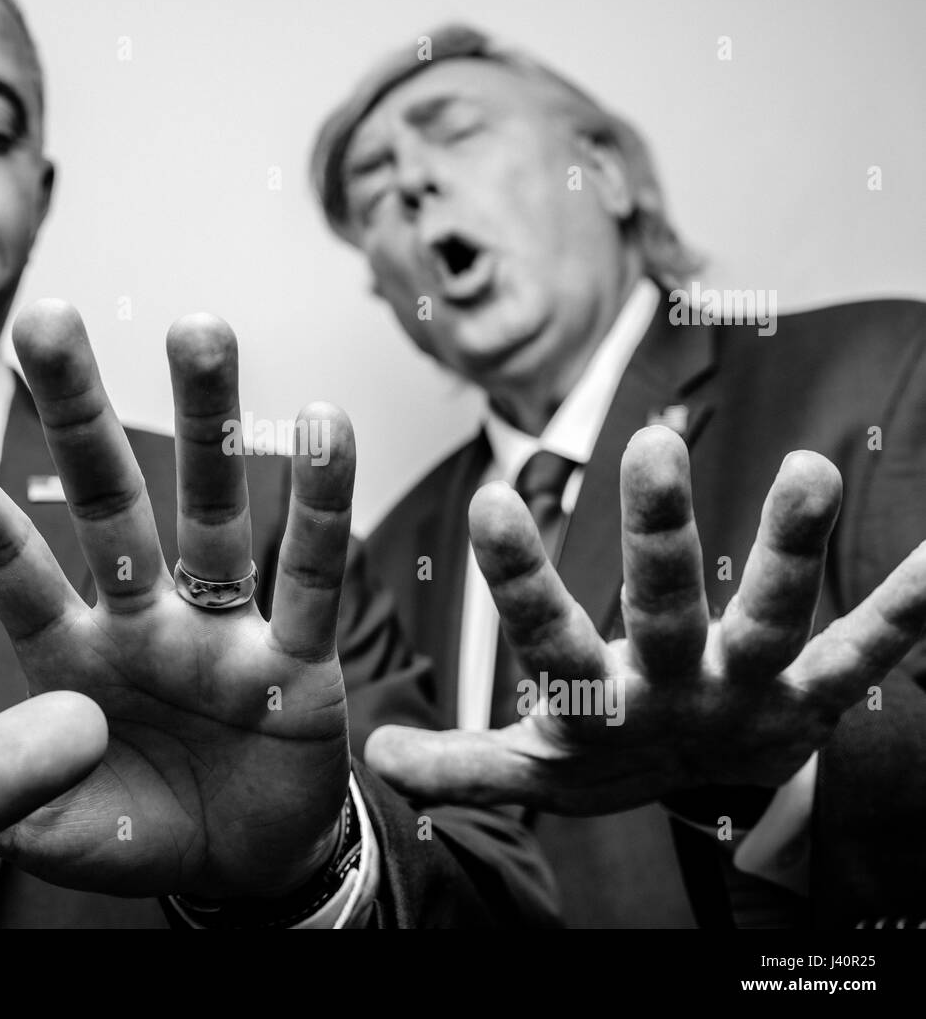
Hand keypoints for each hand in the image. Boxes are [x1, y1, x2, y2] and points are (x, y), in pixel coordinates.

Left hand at [0, 302, 354, 898]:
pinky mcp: (298, 660)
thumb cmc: (138, 835)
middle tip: (45, 319)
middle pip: (108, 501)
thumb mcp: (45, 828)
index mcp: (74, 653)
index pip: (9, 561)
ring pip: (214, 514)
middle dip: (77, 414)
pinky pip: (311, 576)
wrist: (245, 869)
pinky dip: (320, 506)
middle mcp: (144, 620)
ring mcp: (222, 631)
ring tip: (198, 328)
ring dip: (208, 422)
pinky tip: (323, 426)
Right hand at [365, 425, 925, 814]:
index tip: (488, 501)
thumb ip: (461, 763)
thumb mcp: (530, 769)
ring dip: (791, 550)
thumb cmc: (603, 758)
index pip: (547, 640)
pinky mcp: (817, 696)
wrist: (701, 805)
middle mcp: (676, 695)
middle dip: (660, 537)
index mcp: (597, 711)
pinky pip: (868, 651)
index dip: (518, 582)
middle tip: (653, 443)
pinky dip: (907, 607)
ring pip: (775, 622)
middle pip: (666, 614)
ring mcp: (752, 694)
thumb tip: (376, 752)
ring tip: (808, 468)